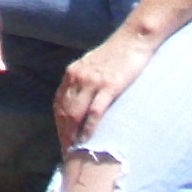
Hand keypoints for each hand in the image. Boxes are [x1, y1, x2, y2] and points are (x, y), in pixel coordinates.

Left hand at [53, 26, 157, 151]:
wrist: (133, 38)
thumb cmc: (115, 53)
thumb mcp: (91, 64)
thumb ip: (82, 80)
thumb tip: (77, 100)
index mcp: (72, 72)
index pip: (59, 103)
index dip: (59, 123)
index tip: (62, 139)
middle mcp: (78, 77)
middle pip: (65, 111)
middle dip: (64, 133)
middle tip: (66, 152)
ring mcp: (93, 82)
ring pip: (75, 113)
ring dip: (73, 134)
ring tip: (75, 151)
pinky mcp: (109, 86)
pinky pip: (94, 111)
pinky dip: (89, 128)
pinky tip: (88, 139)